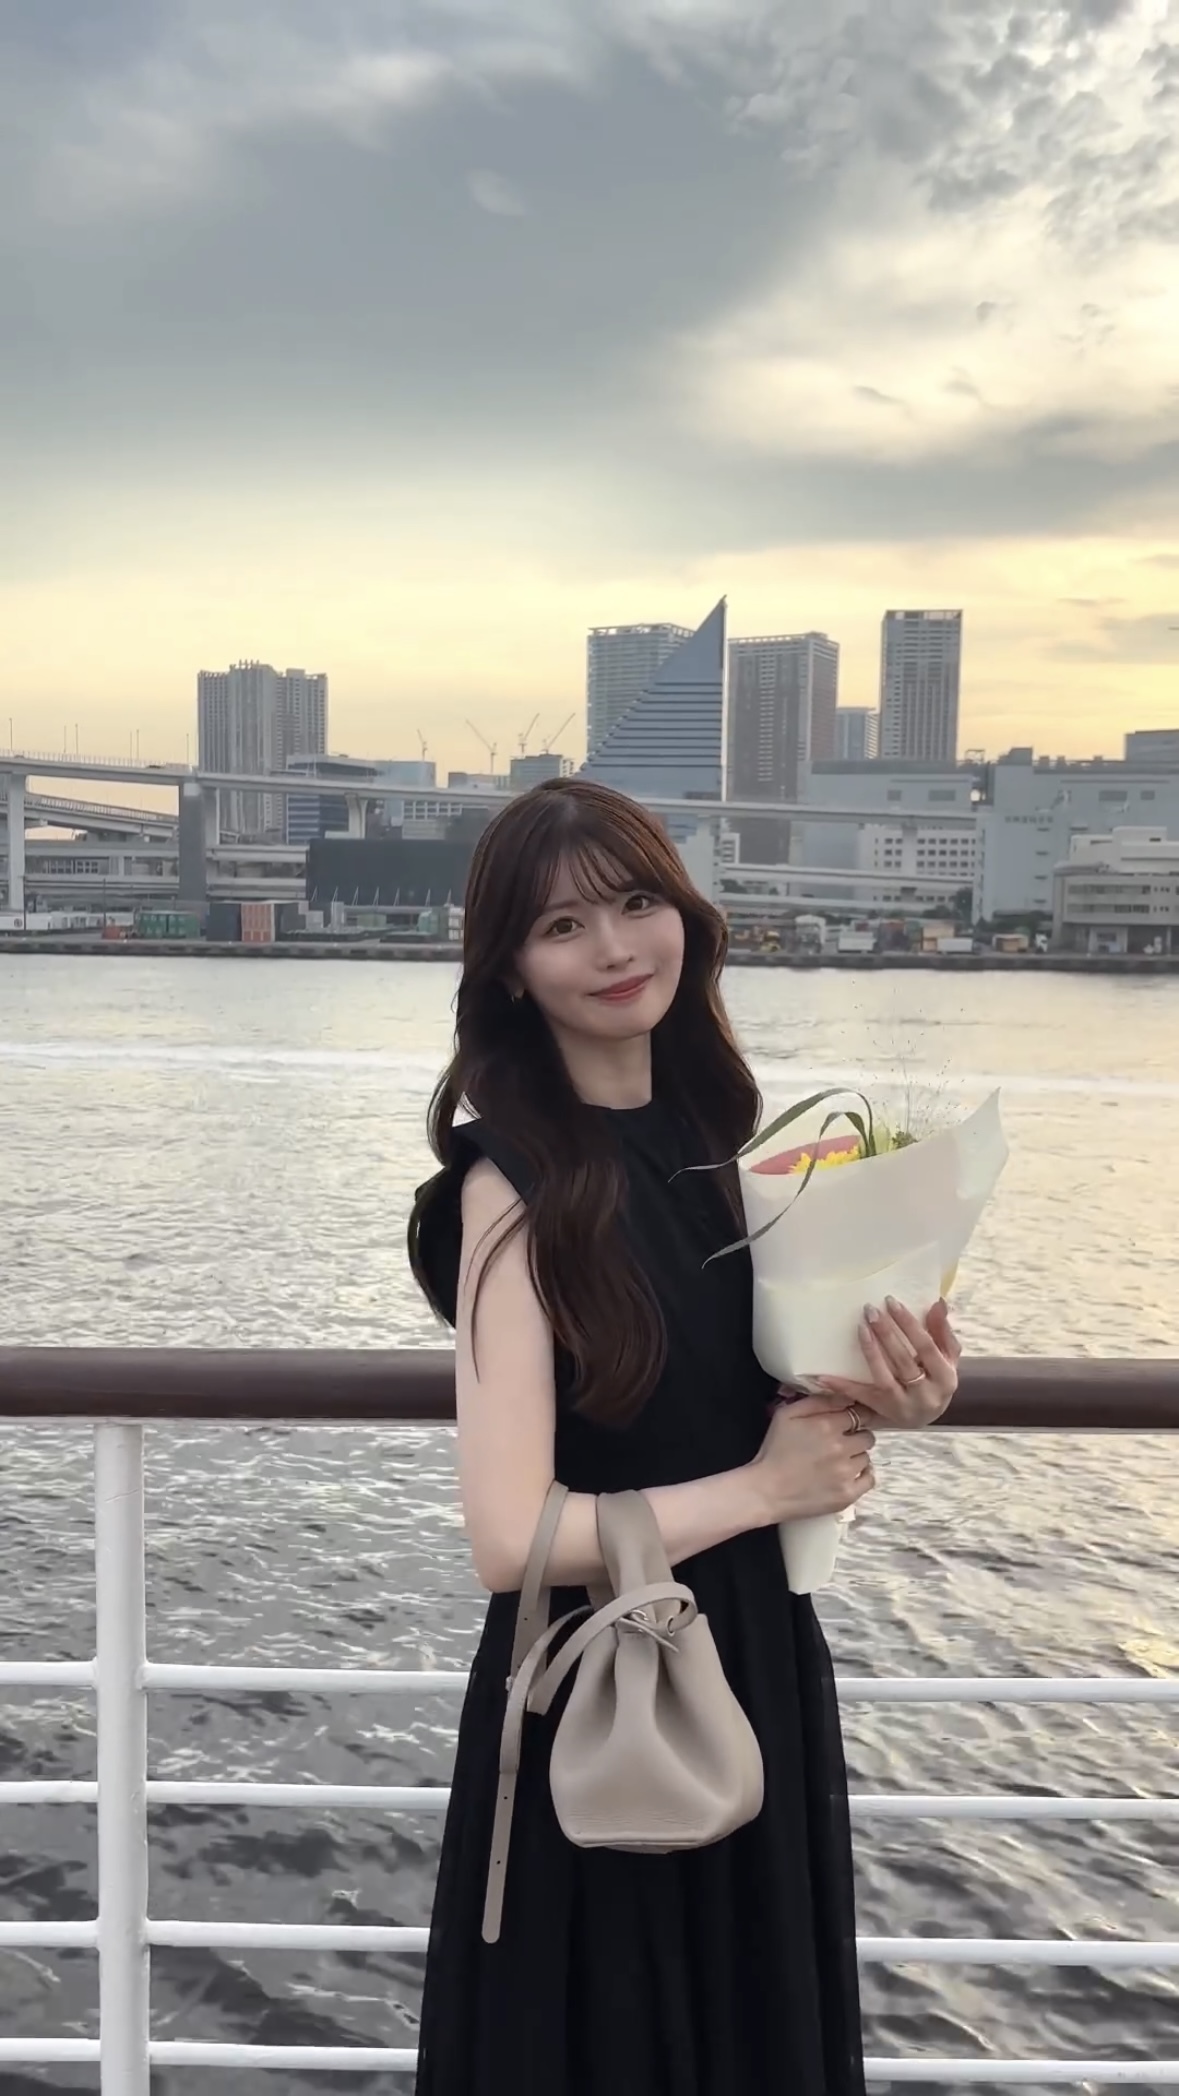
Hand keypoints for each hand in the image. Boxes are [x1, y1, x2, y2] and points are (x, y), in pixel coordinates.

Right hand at [749, 1392, 876, 1525]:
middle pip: (867, 1436)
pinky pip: (870, 1479)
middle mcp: (841, 1448)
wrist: (766, 1491)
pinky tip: (849, 1474)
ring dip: (855, 1457)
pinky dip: (862, 1476)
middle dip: (855, 1437)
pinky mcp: (847, 1494)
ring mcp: (846, 1473)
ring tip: (837, 1462)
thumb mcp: (786, 1415)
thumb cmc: (774, 1451)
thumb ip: (816, 1401)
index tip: (845, 1424)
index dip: (852, 1418)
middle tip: (840, 1443)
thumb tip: (843, 1396)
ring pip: (866, 1457)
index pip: (857, 1414)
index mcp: (827, 1426)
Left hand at [816, 1297, 960, 1429]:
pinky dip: (841, 1386)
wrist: (926, 1417)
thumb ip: (942, 1331)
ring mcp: (902, 1405)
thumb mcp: (947, 1358)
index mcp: (945, 1378)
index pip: (926, 1347)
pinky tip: (823, 1376)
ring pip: (883, 1376)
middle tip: (871, 1311)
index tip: (891, 1302)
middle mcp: (925, 1394)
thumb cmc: (936, 1380)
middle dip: (886, 1333)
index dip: (909, 1324)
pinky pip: (860, 1397)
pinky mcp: (882, 1410)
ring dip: (870, 1350)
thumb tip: (938, 1302)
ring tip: (860, 1327)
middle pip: (903, 1359)